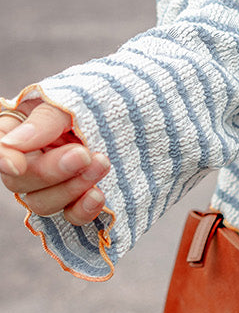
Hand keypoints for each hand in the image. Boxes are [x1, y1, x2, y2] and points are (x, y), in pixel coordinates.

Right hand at [0, 99, 108, 226]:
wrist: (150, 110)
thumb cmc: (108, 96)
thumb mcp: (76, 98)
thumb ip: (45, 121)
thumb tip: (14, 146)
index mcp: (22, 127)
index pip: (0, 144)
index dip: (2, 157)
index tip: (16, 164)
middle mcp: (33, 157)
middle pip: (19, 180)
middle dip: (51, 171)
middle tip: (84, 155)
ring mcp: (55, 181)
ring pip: (41, 203)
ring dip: (70, 189)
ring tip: (102, 164)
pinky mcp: (80, 198)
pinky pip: (70, 216)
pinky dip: (82, 210)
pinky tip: (98, 197)